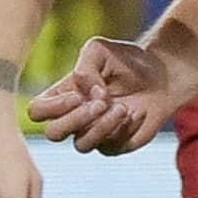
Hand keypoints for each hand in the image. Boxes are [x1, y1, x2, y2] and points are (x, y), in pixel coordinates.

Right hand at [29, 32, 181, 152]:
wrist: (159, 74)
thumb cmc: (125, 60)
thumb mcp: (99, 50)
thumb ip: (85, 67)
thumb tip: (88, 94)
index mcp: (62, 95)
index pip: (37, 111)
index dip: (52, 108)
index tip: (77, 94)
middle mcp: (73, 118)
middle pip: (53, 133)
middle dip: (76, 119)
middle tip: (102, 101)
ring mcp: (93, 134)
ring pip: (82, 145)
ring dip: (102, 126)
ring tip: (122, 107)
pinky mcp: (114, 145)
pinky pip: (110, 147)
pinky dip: (124, 129)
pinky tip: (138, 113)